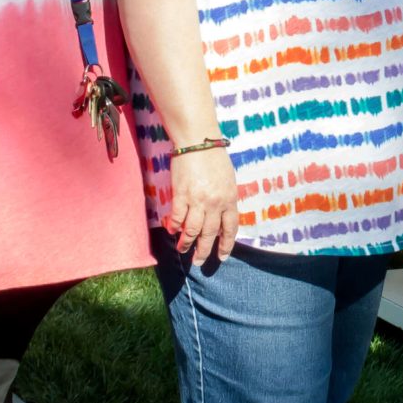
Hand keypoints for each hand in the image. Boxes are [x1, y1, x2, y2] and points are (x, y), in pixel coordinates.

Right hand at [167, 148, 239, 265]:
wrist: (198, 141)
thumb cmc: (215, 158)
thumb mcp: (229, 180)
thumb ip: (226, 199)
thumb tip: (221, 218)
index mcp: (230, 198)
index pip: (230, 228)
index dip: (226, 244)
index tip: (223, 256)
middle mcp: (215, 203)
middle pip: (210, 233)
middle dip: (205, 250)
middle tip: (199, 261)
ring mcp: (197, 200)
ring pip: (192, 230)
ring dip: (187, 243)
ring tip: (183, 250)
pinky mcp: (181, 195)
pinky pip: (177, 217)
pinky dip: (174, 227)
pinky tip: (172, 231)